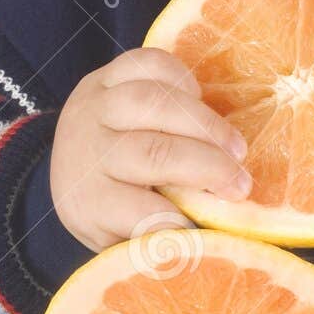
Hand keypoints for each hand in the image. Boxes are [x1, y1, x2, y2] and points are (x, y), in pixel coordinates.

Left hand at [49, 48, 251, 251]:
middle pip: (149, 153)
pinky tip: (202, 103)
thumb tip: (211, 250)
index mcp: (87, 200)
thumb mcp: (122, 239)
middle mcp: (85, 149)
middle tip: (242, 187)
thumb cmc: (111, 210)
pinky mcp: (108, 73)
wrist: (71, 161)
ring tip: (236, 148)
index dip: (176, 222)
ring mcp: (95, 105)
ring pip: (151, 103)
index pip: (131, 212)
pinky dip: (183, 80)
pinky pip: (148, 64)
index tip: (210, 234)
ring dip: (204, 124)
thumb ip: (158, 242)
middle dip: (206, 168)